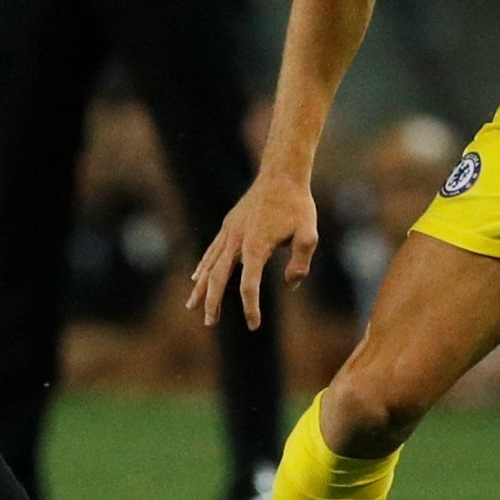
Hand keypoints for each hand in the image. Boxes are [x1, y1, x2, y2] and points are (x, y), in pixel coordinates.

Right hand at [186, 168, 317, 330]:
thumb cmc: (297, 204)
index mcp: (256, 246)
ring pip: (209, 265)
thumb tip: (289, 284)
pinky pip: (211, 250)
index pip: (248, 284)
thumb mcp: (309, 234)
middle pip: (218, 277)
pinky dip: (203, 266)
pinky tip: (196, 277)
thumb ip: (300, 262)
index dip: (250, 307)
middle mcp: (237, 240)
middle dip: (212, 301)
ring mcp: (230, 232)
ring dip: (200, 288)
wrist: (281, 174)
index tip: (254, 325)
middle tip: (209, 323)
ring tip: (191, 307)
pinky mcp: (229, 225)